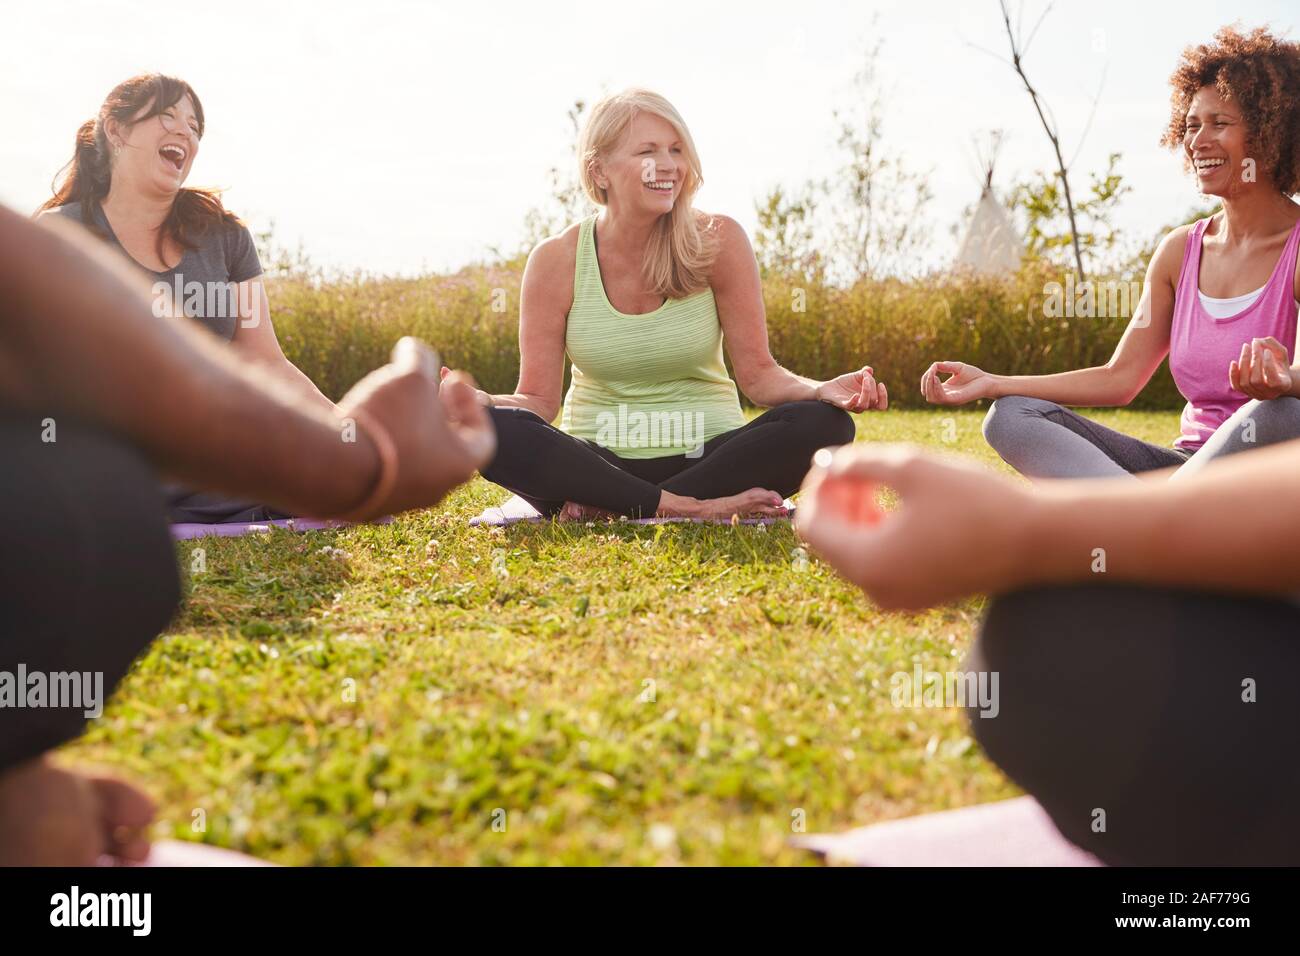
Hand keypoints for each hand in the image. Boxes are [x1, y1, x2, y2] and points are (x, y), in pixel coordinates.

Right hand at [336, 337, 496, 517]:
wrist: (331, 467)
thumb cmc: (386, 422)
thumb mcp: (410, 377)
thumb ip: (420, 357)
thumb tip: (413, 348)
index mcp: (460, 464)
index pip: (483, 434)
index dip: (471, 402)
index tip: (452, 379)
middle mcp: (437, 488)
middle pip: (448, 446)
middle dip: (439, 413)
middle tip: (423, 389)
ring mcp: (404, 501)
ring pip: (416, 459)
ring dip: (410, 429)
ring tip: (393, 403)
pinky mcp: (371, 504)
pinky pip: (386, 471)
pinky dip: (385, 447)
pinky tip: (368, 424)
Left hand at [794, 443, 1033, 609]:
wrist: (1038, 539)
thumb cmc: (976, 499)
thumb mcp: (910, 466)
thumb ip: (858, 462)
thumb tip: (826, 463)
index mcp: (868, 564)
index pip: (810, 524)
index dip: (817, 487)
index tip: (836, 459)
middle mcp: (876, 590)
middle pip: (827, 540)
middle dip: (835, 499)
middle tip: (858, 465)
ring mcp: (897, 598)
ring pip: (851, 551)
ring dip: (854, 513)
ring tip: (879, 480)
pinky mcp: (917, 596)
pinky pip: (877, 563)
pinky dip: (876, 532)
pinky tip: (897, 503)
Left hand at [816, 366, 887, 411]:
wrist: (828, 387)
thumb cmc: (844, 384)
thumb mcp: (856, 376)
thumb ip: (865, 373)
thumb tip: (870, 370)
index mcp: (868, 400)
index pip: (881, 405)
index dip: (883, 396)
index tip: (880, 383)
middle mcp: (862, 405)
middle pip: (873, 400)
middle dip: (872, 386)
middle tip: (865, 376)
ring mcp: (852, 406)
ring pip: (864, 405)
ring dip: (867, 391)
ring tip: (864, 379)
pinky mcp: (842, 404)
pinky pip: (850, 406)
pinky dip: (854, 401)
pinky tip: (856, 394)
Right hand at [920, 361, 995, 404]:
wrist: (989, 381)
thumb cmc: (975, 375)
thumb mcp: (957, 367)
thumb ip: (946, 366)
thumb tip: (934, 366)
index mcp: (945, 390)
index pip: (928, 387)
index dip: (927, 377)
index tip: (933, 367)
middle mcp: (946, 396)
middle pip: (927, 394)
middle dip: (925, 382)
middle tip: (931, 372)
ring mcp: (950, 399)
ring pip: (931, 398)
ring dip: (929, 385)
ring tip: (933, 375)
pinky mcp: (956, 400)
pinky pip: (941, 397)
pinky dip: (936, 388)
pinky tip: (937, 378)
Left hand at [1230, 337, 1293, 399]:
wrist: (1275, 376)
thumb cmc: (1279, 363)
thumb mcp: (1281, 353)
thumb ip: (1272, 345)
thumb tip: (1255, 340)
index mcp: (1282, 386)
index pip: (1272, 379)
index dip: (1268, 364)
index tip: (1267, 351)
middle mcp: (1269, 394)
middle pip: (1256, 380)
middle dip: (1255, 360)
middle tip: (1255, 344)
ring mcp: (1255, 395)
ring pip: (1245, 382)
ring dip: (1244, 362)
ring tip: (1246, 347)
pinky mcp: (1244, 392)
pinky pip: (1236, 386)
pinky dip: (1233, 374)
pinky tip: (1233, 362)